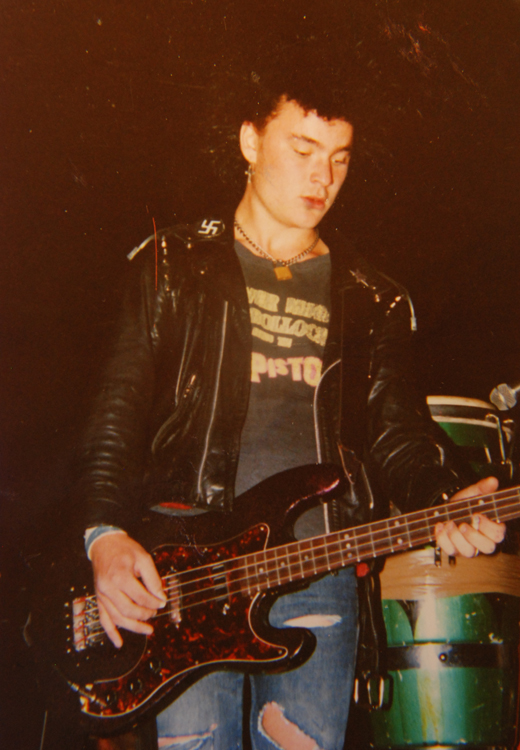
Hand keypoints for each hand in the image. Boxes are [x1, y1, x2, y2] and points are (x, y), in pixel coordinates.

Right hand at [90, 533, 166, 647]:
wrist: (104, 544)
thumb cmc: (125, 550)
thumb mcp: (143, 558)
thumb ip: (153, 579)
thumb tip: (161, 597)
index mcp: (120, 577)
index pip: (141, 597)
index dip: (154, 602)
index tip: (162, 602)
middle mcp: (108, 589)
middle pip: (129, 610)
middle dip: (145, 615)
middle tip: (155, 613)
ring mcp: (101, 595)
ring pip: (117, 618)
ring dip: (133, 627)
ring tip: (147, 630)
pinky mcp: (99, 599)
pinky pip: (103, 619)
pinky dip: (111, 632)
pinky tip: (119, 642)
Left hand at [434, 476, 505, 557]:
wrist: (446, 510)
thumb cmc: (464, 505)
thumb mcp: (472, 494)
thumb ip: (482, 488)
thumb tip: (493, 481)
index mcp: (491, 528)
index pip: (498, 535)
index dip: (489, 528)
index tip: (477, 515)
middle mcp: (482, 541)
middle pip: (487, 547)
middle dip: (473, 536)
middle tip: (463, 525)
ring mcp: (469, 548)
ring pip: (468, 552)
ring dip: (456, 538)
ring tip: (450, 523)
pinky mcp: (455, 550)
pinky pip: (450, 551)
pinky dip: (443, 539)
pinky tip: (440, 526)